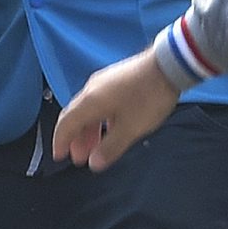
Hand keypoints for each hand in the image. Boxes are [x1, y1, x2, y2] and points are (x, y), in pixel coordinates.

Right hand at [51, 46, 180, 169]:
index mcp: (90, 102)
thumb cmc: (148, 98)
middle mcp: (91, 90)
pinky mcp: (115, 80)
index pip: (65, 124)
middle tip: (79, 158)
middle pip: (74, 116)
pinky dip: (98, 120)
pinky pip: (98, 103)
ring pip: (87, 110)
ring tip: (94, 147)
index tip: (59, 157)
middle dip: (75, 139)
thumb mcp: (131, 128)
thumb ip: (110, 147)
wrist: (168, 64)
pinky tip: (108, 129)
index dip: (60, 142)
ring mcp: (103, 83)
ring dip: (87, 130)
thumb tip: (93, 163)